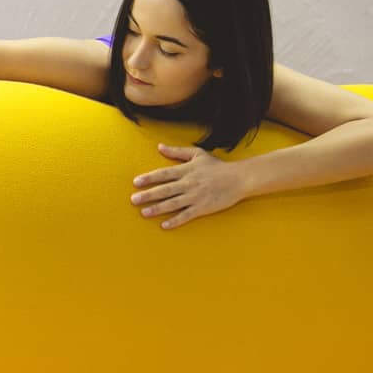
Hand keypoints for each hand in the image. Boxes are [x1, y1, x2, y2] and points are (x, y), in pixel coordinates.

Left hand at [130, 143, 246, 229]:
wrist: (239, 178)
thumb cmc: (217, 166)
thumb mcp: (198, 154)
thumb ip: (177, 152)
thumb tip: (159, 147)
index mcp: (186, 171)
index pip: (164, 174)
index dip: (149, 178)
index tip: (136, 182)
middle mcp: (188, 184)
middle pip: (165, 190)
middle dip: (148, 195)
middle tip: (133, 200)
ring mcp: (195, 197)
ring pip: (173, 203)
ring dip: (157, 209)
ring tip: (144, 213)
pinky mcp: (203, 208)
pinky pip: (187, 215)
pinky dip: (176, 221)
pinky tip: (164, 225)